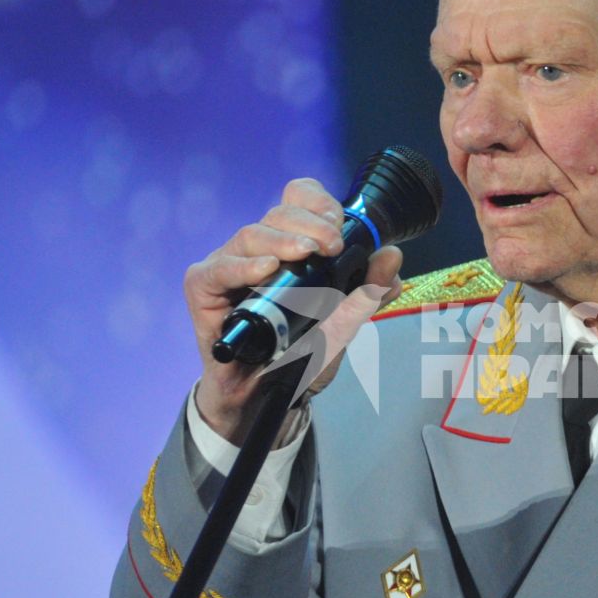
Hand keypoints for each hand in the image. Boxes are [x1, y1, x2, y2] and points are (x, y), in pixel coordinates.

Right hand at [184, 177, 403, 442]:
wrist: (263, 398)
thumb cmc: (297, 358)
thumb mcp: (342, 327)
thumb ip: (368, 294)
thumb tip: (393, 258)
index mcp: (291, 247)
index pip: (298, 199)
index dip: (318, 203)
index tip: (340, 225)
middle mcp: (259, 250)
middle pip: (279, 213)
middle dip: (310, 224)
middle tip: (333, 246)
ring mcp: (229, 266)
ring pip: (252, 234)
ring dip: (282, 240)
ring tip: (304, 254)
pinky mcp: (204, 288)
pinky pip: (220, 268)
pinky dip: (243, 266)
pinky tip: (265, 269)